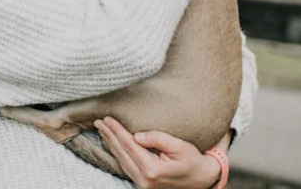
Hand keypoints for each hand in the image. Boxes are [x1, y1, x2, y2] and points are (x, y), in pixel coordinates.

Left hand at [95, 117, 221, 188]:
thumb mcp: (180, 146)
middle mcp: (144, 180)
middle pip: (122, 153)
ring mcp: (143, 184)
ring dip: (111, 144)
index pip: (129, 145)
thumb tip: (137, 135)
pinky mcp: (144, 184)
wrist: (203, 180)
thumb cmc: (193, 161)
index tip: (107, 118)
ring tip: (102, 130)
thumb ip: (158, 139)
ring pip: (121, 161)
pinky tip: (113, 145)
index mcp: (152, 170)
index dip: (117, 130)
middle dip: (109, 136)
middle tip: (98, 122)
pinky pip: (126, 167)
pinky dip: (118, 154)